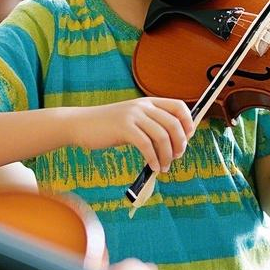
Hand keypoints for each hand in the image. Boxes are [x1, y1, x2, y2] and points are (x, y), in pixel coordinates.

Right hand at [76, 98, 193, 171]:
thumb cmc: (108, 126)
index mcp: (148, 102)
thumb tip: (173, 141)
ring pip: (162, 136)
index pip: (179, 106)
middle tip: (177, 157)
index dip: (188, 122)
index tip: (188, 138)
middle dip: (180, 143)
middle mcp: (143, 106)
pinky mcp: (124, 128)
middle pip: (173, 124)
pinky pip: (146, 145)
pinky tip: (154, 167)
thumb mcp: (132, 119)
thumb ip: (150, 124)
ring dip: (167, 155)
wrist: (81, 124)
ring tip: (164, 167)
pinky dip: (153, 159)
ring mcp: (133, 116)